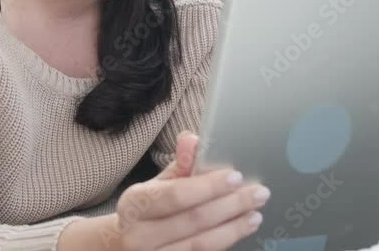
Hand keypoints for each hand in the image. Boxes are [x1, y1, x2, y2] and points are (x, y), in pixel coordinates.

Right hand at [111, 130, 269, 249]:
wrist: (119, 246)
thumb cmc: (146, 210)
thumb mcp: (157, 184)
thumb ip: (180, 164)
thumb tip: (193, 139)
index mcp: (135, 203)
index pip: (176, 195)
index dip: (208, 187)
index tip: (236, 177)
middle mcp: (139, 234)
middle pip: (193, 220)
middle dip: (231, 205)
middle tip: (258, 194)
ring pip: (200, 245)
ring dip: (233, 228)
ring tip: (255, 215)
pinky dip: (224, 243)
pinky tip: (239, 230)